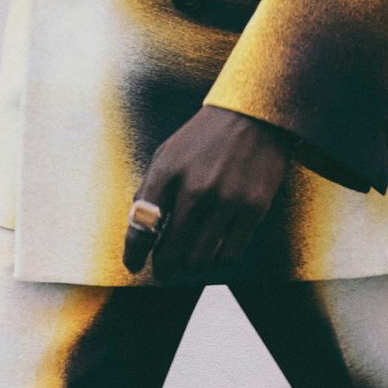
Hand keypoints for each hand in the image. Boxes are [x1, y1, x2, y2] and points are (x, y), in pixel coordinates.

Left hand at [123, 107, 292, 280]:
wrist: (253, 116)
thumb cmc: (205, 137)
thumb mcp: (167, 153)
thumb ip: (151, 187)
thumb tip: (139, 224)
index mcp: (168, 172)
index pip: (142, 226)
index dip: (133, 253)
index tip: (133, 264)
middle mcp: (196, 188)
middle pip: (170, 251)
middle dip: (163, 268)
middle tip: (164, 271)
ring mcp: (227, 200)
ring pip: (200, 260)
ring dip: (190, 269)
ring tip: (189, 264)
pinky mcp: (254, 208)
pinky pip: (230, 255)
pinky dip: (218, 261)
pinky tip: (215, 253)